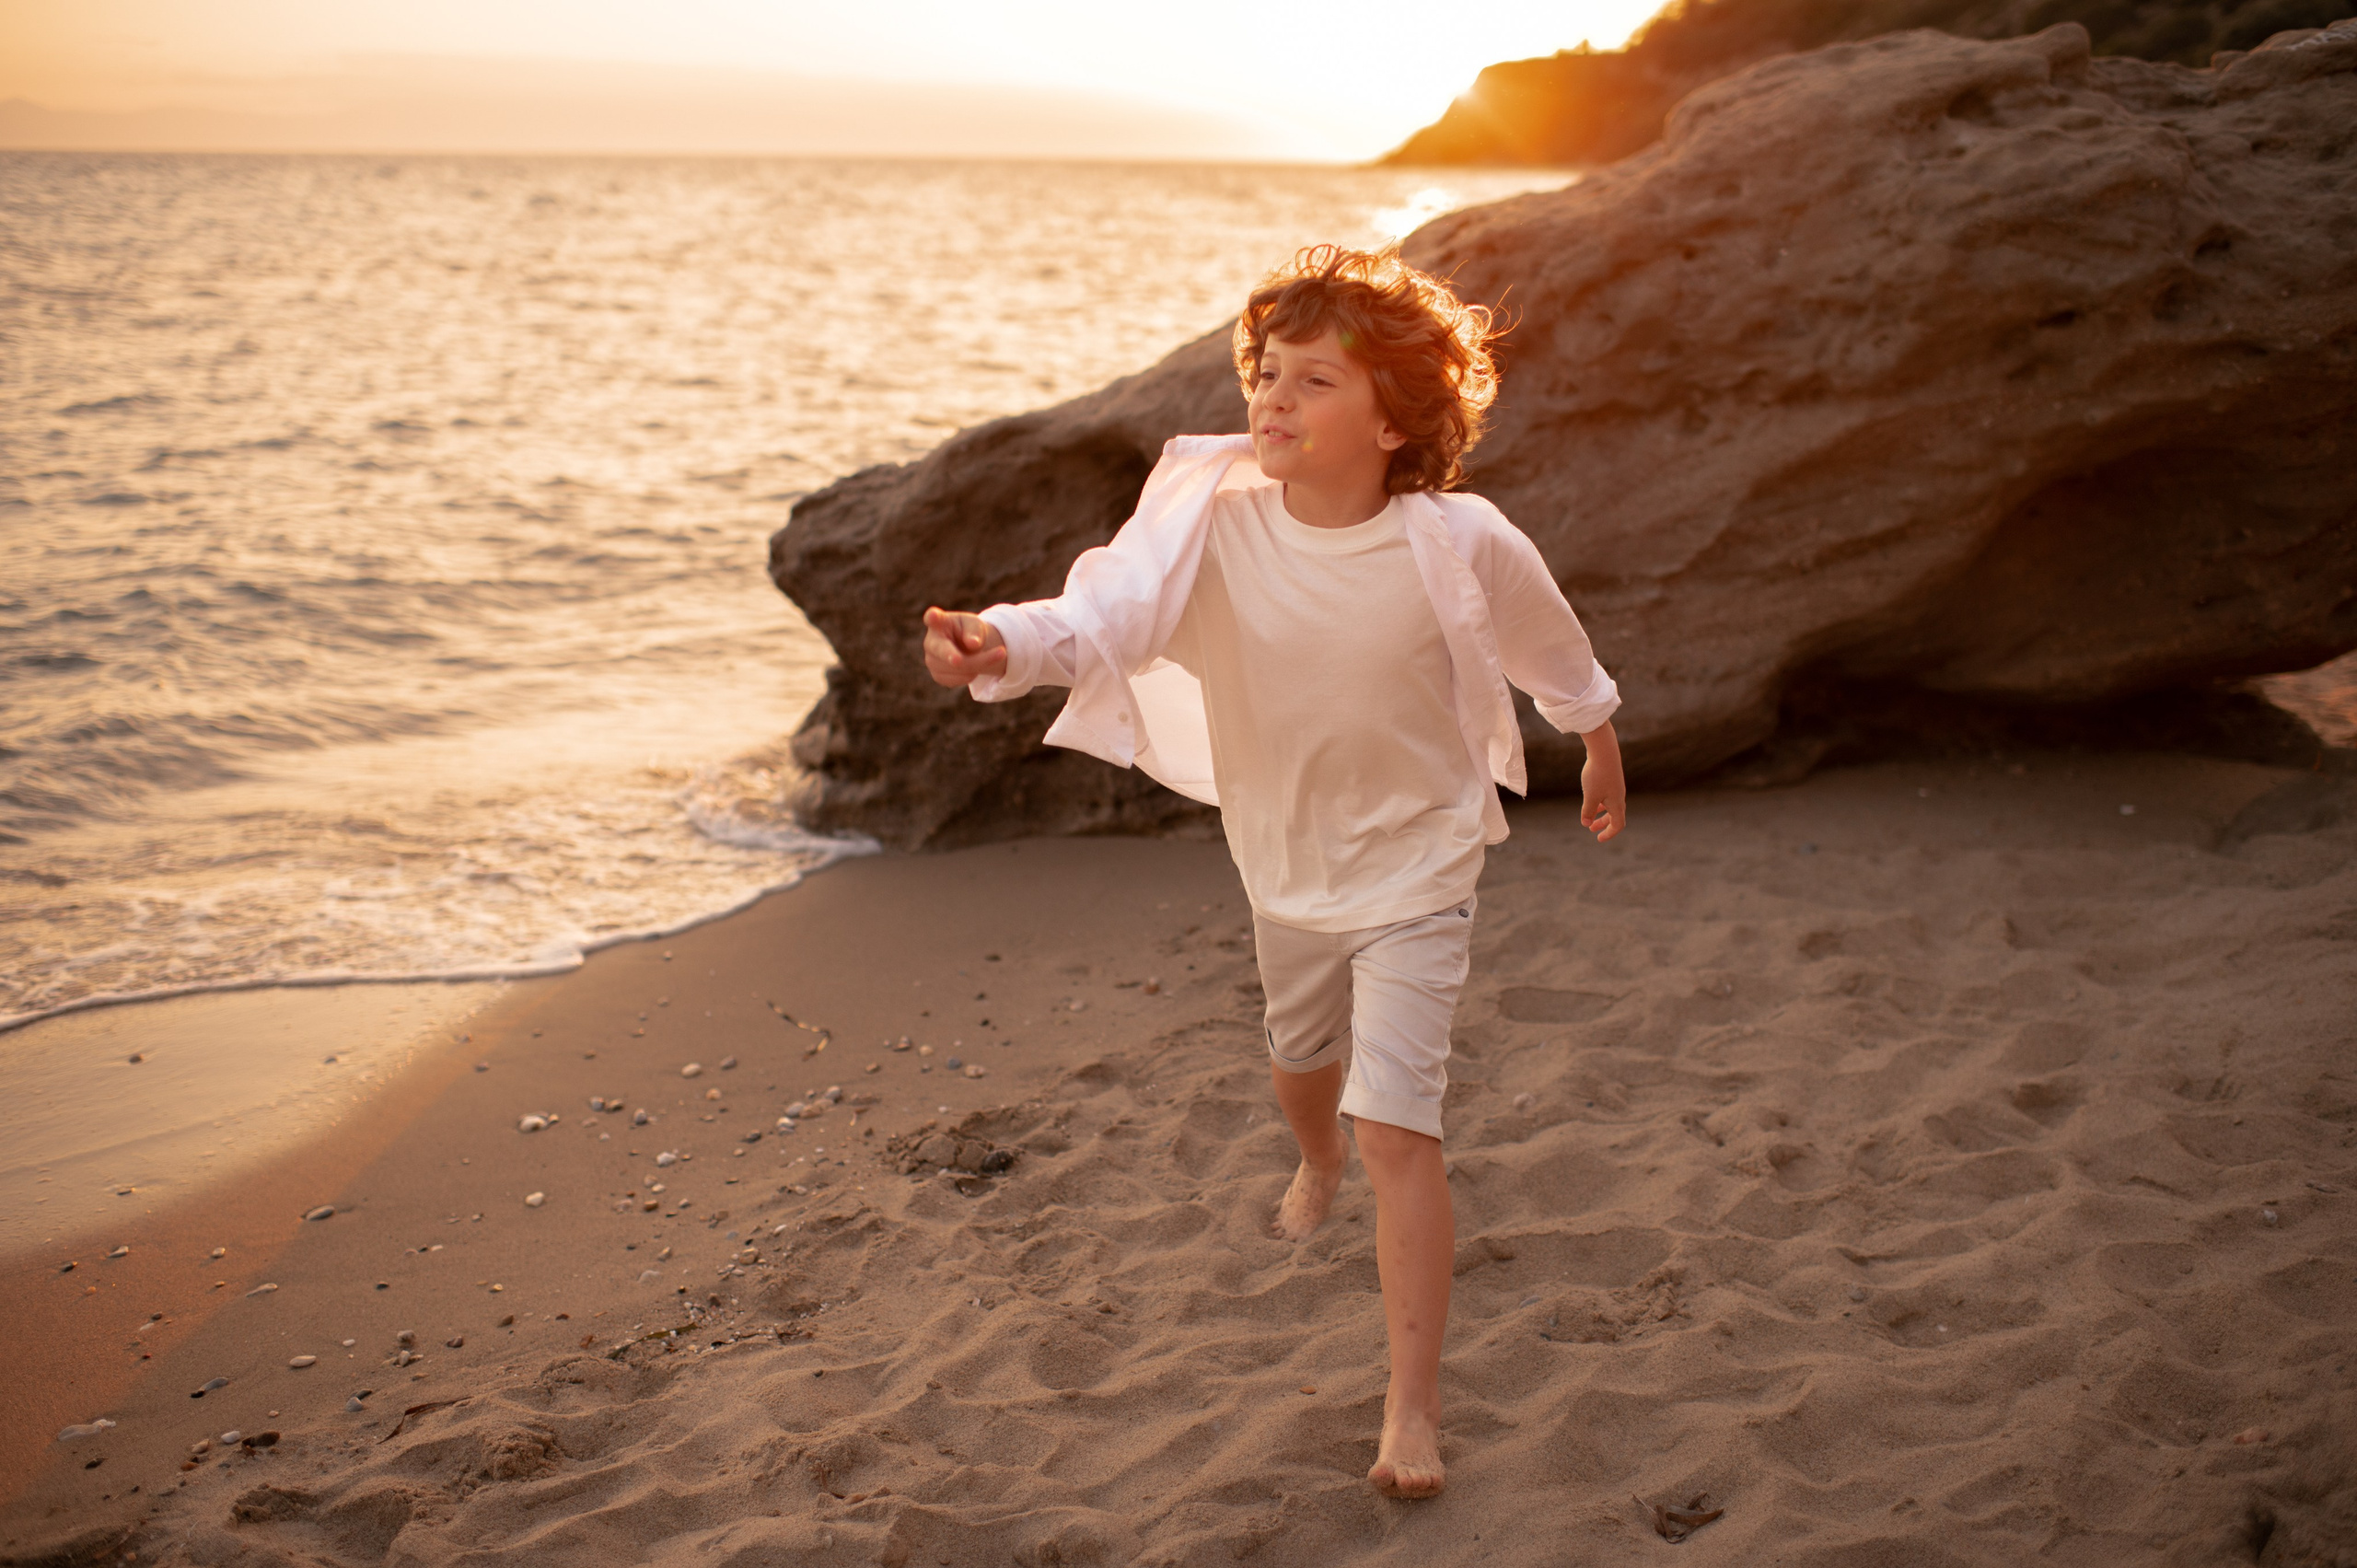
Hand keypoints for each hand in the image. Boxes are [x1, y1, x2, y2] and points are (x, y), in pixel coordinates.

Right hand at [922, 606, 1006, 686]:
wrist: (967, 648)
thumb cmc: (968, 631)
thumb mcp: (975, 625)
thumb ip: (974, 631)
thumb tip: (973, 644)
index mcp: (939, 622)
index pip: (932, 618)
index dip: (932, 617)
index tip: (932, 614)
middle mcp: (930, 642)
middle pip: (943, 650)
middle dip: (949, 655)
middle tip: (958, 660)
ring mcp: (931, 661)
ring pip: (958, 667)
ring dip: (980, 663)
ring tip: (994, 654)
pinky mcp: (938, 676)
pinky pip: (960, 679)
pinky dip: (974, 673)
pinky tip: (974, 665)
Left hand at [1578, 721, 1625, 842]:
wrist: (1604, 751)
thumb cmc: (1597, 775)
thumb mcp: (1590, 796)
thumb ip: (1587, 811)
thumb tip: (1586, 824)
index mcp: (1617, 803)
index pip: (1618, 824)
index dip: (1609, 833)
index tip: (1598, 839)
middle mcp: (1619, 796)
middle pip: (1615, 816)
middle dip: (1603, 824)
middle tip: (1591, 830)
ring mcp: (1616, 787)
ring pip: (1611, 805)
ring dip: (1601, 813)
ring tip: (1589, 816)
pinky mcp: (1611, 779)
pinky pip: (1608, 796)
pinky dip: (1600, 802)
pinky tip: (1590, 797)